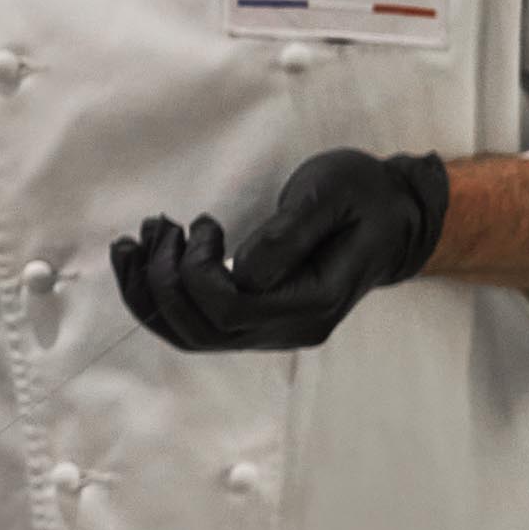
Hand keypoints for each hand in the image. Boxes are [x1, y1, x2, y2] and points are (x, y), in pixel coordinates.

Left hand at [113, 149, 449, 351]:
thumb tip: (241, 267)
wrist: (391, 216)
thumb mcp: (331, 194)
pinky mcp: (254, 319)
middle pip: (200, 330)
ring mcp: (272, 331)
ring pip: (188, 335)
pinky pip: (193, 325)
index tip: (204, 223)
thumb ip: (289, 231)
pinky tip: (140, 258)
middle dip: (162, 278)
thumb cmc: (363, 196)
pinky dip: (156, 297)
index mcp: (314, 303)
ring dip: (148, 290)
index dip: (197, 270)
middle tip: (161, 224)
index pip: (230, 310)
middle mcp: (290, 329)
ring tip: (137, 240)